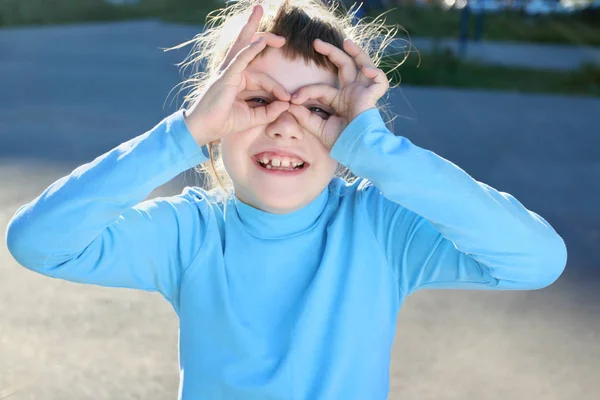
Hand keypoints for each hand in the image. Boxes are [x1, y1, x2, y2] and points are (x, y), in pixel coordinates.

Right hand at [184, 5, 290, 145]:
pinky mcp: (226, 76)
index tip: (287, 100)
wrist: (204, 129)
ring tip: (259, 10)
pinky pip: (240, 59)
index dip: (277, 88)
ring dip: (252, 27)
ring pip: (242, 44)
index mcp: (238, 80)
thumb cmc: (224, 122)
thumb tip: (287, 104)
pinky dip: (251, 49)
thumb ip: (270, 111)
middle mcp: (232, 71)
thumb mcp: (253, 117)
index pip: (263, 78)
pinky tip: (261, 41)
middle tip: (280, 34)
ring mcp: (228, 71)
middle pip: (249, 47)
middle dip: (263, 36)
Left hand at [287, 38, 388, 149]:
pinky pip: (379, 80)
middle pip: (343, 66)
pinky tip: (365, 70)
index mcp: (340, 100)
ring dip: (356, 52)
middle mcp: (351, 92)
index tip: (293, 99)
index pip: (321, 88)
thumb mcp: (318, 128)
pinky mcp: (372, 96)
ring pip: (362, 65)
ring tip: (346, 42)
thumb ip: (304, 117)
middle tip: (316, 43)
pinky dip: (376, 72)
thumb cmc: (341, 142)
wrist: (357, 150)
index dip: (307, 92)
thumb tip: (289, 105)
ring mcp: (363, 92)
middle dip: (331, 52)